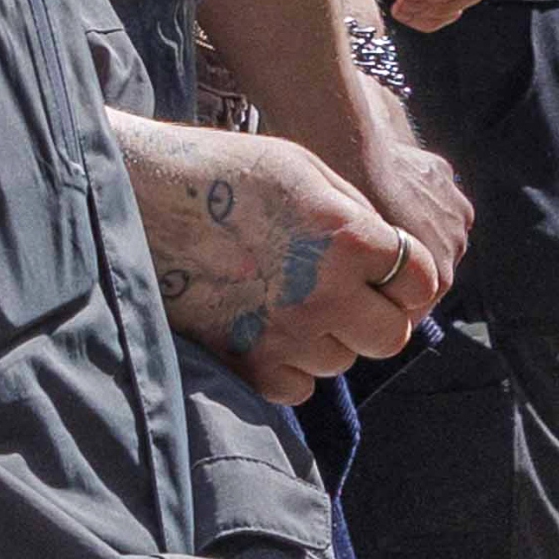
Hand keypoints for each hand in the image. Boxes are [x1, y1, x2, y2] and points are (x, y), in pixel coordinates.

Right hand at [120, 111, 447, 396]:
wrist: (138, 196)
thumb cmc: (223, 171)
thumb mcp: (304, 169)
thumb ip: (356, 216)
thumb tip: (391, 255)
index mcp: (348, 238)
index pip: (420, 284)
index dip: (408, 280)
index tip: (387, 276)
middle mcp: (325, 294)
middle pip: (390, 337)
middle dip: (377, 318)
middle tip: (345, 298)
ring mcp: (285, 336)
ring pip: (340, 363)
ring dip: (327, 340)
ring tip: (287, 302)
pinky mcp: (246, 366)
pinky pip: (297, 389)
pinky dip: (289, 367)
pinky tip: (264, 329)